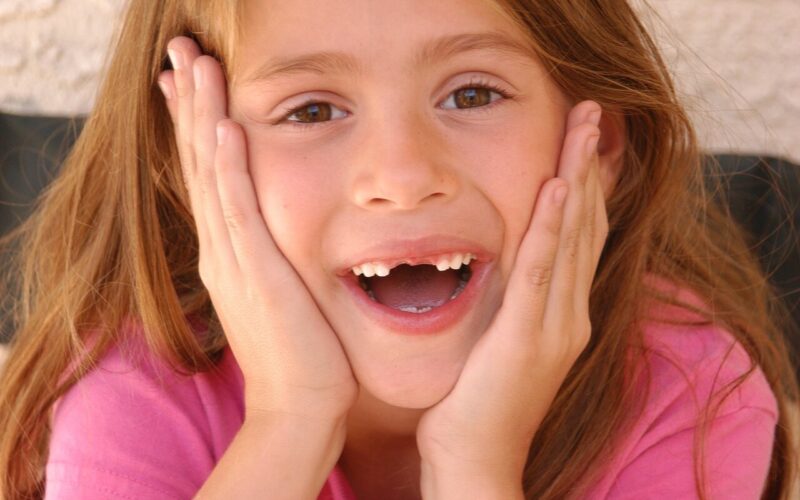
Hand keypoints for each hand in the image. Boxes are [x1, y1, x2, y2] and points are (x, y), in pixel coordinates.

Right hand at [157, 37, 357, 422]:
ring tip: (194, 65)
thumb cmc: (299, 350)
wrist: (300, 402)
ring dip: (202, 116)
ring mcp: (233, 259)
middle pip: (199, 160)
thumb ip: (271, 254)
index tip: (187, 82)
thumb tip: (276, 233)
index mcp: (227, 250)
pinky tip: (227, 127)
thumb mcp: (277, 290)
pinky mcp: (256, 273)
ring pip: (211, 174)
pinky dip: (230, 167)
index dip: (194, 123)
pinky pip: (239, 210)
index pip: (206, 172)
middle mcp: (221, 247)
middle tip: (179, 51)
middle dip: (189, 102)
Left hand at [416, 101, 607, 496]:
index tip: (583, 141)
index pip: (578, 237)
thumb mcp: (500, 344)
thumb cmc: (478, 406)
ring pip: (571, 238)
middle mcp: (569, 315)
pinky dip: (551, 228)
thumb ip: (510, 305)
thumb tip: (498, 267)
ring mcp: (554, 327)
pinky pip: (541, 272)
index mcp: (562, 315)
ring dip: (578, 179)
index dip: (584, 185)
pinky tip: (557, 189)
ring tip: (583, 128)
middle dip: (588, 166)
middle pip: (584, 226)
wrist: (475, 463)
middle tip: (590, 113)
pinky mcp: (527, 339)